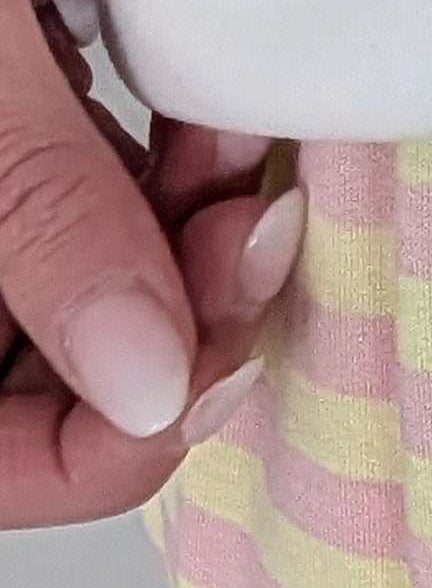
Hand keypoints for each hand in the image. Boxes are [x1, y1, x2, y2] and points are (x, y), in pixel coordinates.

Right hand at [1, 0, 300, 527]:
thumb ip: (35, 202)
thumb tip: (147, 386)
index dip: (108, 453)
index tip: (211, 367)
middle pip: (39, 397)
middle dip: (168, 337)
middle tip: (250, 241)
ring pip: (77, 319)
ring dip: (178, 262)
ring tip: (237, 169)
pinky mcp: (7, 140)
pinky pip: (80, 218)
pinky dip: (158, 192)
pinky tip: (207, 134)